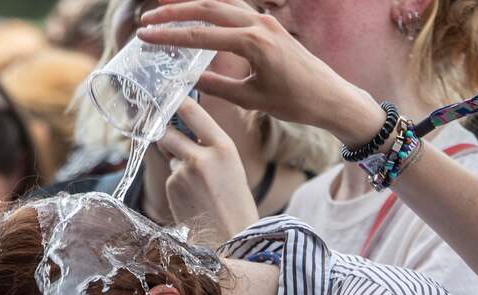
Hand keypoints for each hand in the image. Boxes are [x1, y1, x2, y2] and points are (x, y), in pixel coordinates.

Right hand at [137, 0, 385, 145]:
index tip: (146, 38)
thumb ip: (217, 85)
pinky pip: (236, 11)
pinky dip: (213, 12)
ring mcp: (267, 21)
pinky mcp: (271, 25)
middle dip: (174, 13)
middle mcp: (259, 25)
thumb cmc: (296, 102)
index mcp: (254, 43)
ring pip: (221, 5)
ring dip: (192, 8)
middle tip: (148, 21)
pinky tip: (197, 18)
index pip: (201, 36)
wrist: (331, 97)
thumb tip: (186, 79)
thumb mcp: (251, 99)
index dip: (170, 37)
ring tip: (165, 15)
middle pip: (207, 9)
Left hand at [155, 98, 258, 242]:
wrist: (233, 238)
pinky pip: (171, 177)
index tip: (169, 97)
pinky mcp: (172, 188)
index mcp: (223, 147)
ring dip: (178, 164)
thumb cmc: (237, 202)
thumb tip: (183, 129)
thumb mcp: (231, 166)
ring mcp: (183, 173)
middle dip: (166, 133)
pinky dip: (179, 185)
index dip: (176, 101)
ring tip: (199, 187)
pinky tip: (194, 200)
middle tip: (170, 136)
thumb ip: (209, 146)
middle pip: (168, 132)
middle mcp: (200, 156)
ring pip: (171, 157)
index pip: (192, 110)